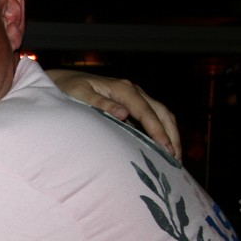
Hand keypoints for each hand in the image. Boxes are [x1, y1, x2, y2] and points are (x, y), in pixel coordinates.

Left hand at [47, 69, 180, 158]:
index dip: (157, 131)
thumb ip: (101, 104)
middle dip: (171, 135)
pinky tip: (162, 149)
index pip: (146, 111)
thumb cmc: (69, 89)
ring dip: (170, 134)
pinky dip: (161, 132)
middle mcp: (133, 91)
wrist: (63, 81)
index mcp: (123, 89)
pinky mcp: (132, 105)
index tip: (166, 149)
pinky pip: (152, 118)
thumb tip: (124, 114)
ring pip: (161, 115)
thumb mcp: (81, 96)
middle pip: (161, 112)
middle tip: (176, 159)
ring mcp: (134, 97)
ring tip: (175, 157)